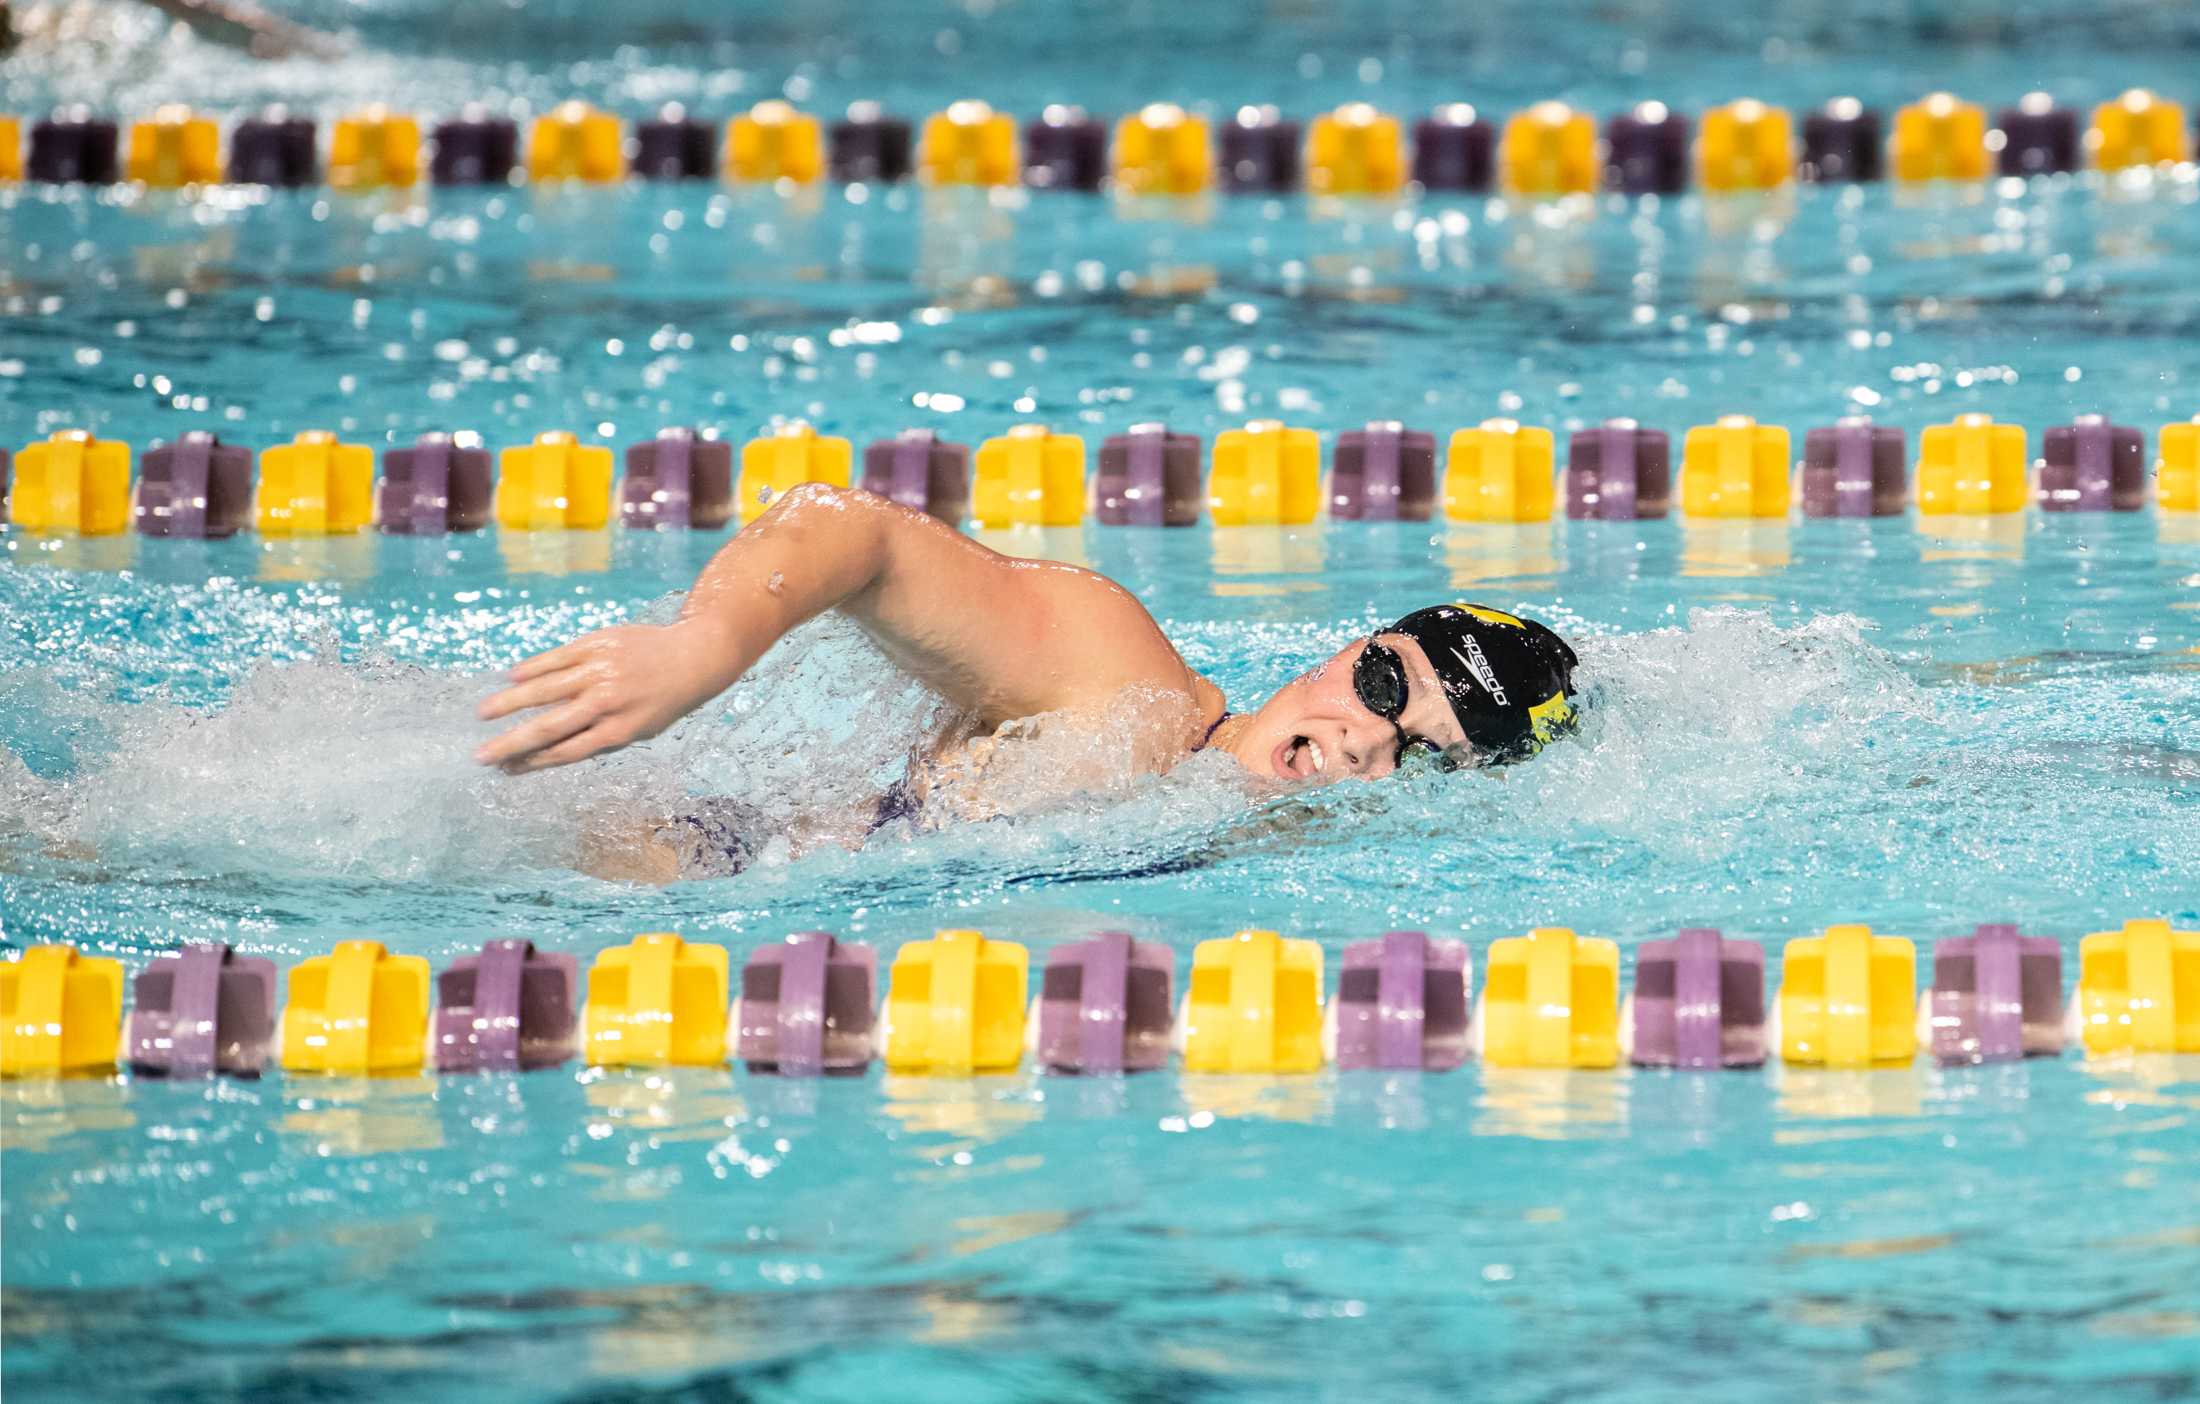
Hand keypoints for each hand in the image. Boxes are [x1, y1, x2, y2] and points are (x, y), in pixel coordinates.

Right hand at [475, 620, 730, 772]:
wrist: (694, 657)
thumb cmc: (661, 701)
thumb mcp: (639, 731)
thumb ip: (597, 740)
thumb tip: (548, 753)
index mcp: (619, 731)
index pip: (565, 752)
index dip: (531, 764)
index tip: (504, 771)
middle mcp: (607, 702)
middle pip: (549, 727)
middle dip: (511, 744)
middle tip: (480, 756)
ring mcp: (601, 670)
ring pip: (546, 689)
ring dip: (511, 702)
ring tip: (483, 713)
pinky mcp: (598, 643)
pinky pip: (558, 657)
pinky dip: (533, 668)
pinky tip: (512, 677)